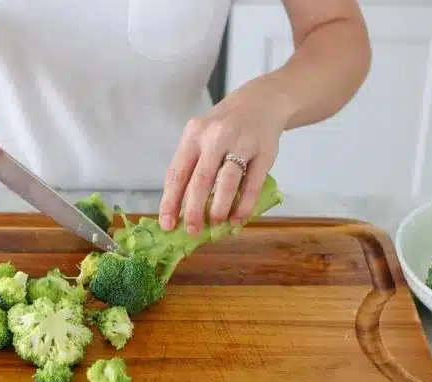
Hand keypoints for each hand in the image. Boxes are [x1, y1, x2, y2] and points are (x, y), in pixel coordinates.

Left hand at [158, 80, 290, 233]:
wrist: (260, 102)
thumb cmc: (224, 127)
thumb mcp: (202, 137)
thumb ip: (191, 166)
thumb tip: (180, 208)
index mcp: (194, 135)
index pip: (177, 172)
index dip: (170, 201)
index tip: (167, 224)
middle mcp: (215, 137)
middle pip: (200, 180)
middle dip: (193, 210)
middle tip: (192, 230)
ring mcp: (241, 143)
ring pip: (226, 181)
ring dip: (219, 207)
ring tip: (215, 223)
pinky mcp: (264, 152)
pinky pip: (252, 183)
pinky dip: (244, 204)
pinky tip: (238, 218)